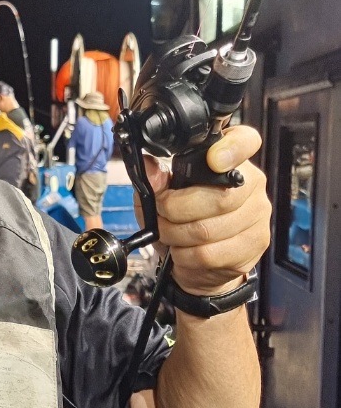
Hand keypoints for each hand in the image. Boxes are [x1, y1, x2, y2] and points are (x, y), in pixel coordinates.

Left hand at [141, 124, 271, 296]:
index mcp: (232, 161)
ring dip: (176, 235)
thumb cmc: (183, 223)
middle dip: (176, 210)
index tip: (213, 159)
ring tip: (169, 235)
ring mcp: (258, 215)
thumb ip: (155, 181)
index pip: (245, 141)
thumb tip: (149, 169)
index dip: (232, 149)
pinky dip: (185, 255)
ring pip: (208, 229)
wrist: (202, 266)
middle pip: (218, 197)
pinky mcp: (254, 245)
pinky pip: (209, 253)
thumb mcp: (160, 197)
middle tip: (162, 214)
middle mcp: (252, 184)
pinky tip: (183, 252)